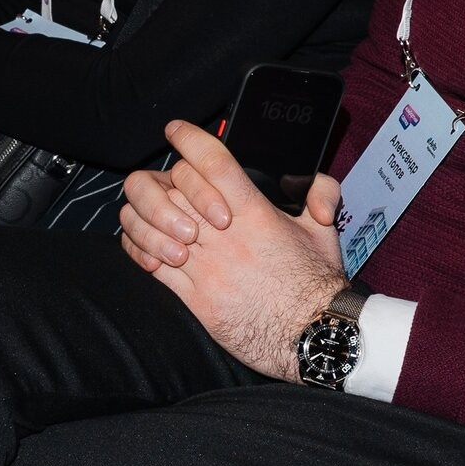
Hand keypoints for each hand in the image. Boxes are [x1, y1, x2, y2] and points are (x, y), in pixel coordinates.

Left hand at [118, 119, 348, 381]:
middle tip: (167, 183)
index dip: (189, 139)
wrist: (310, 334)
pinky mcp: (195, 298)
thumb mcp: (324, 232)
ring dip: (145, 216)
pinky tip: (147, 247)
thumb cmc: (317, 284)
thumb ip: (320, 195)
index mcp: (256, 214)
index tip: (175, 131)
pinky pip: (151, 267)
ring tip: (153, 215)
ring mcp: (206, 268)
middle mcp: (226, 237)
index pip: (213, 163)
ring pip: (152, 226)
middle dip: (162, 180)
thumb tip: (315, 185)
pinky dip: (141, 251)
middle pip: (173, 189)